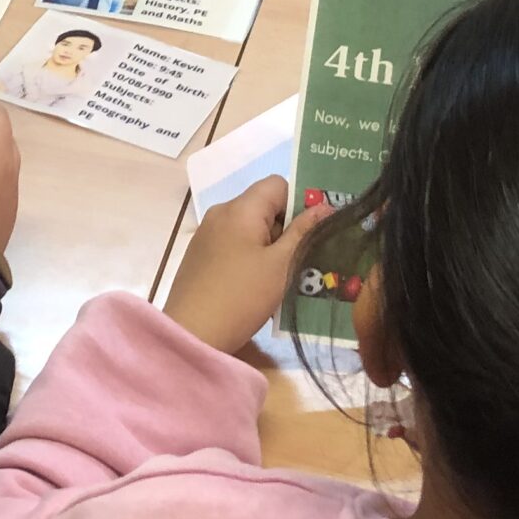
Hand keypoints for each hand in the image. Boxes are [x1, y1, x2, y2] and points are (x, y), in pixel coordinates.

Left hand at [163, 176, 330, 351]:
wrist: (192, 334)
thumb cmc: (242, 296)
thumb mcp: (281, 265)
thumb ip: (304, 232)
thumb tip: (326, 206)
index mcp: (240, 208)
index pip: (278, 184)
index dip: (300, 202)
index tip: (311, 232)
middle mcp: (221, 213)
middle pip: (263, 206)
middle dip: (287, 228)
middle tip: (303, 259)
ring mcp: (207, 235)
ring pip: (250, 228)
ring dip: (271, 246)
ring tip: (284, 276)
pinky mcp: (201, 256)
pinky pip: (235, 244)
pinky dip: (251, 257)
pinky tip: (259, 285)